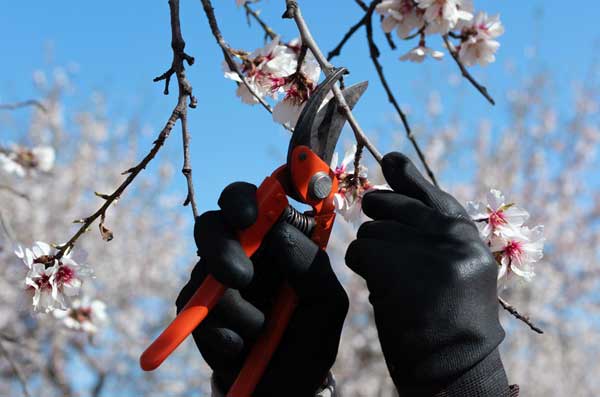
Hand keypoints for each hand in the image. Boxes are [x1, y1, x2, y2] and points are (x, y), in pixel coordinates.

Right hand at [176, 182, 347, 395]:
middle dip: (222, 249)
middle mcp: (243, 255)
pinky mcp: (197, 313)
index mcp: (275, 243)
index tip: (247, 216)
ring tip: (259, 330)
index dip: (242, 200)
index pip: (253, 203)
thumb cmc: (310, 340)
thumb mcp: (326, 305)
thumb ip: (311, 267)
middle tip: (240, 277)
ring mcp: (216, 283)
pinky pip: (193, 312)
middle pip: (213, 227)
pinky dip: (220, 333)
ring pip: (203, 274)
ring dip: (232, 307)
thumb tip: (280, 231)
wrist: (284, 389)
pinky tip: (240, 348)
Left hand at [346, 153, 506, 394]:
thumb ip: (431, 233)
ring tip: (394, 284)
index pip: (433, 195)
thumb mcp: (455, 270)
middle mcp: (452, 236)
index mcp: (467, 237)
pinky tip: (381, 289)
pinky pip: (359, 250)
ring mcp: (427, 248)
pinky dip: (362, 268)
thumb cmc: (449, 324)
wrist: (454, 368)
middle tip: (385, 250)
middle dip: (377, 221)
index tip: (392, 160)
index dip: (408, 177)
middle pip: (391, 205)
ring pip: (371, 230)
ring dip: (372, 254)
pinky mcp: (399, 264)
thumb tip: (393, 194)